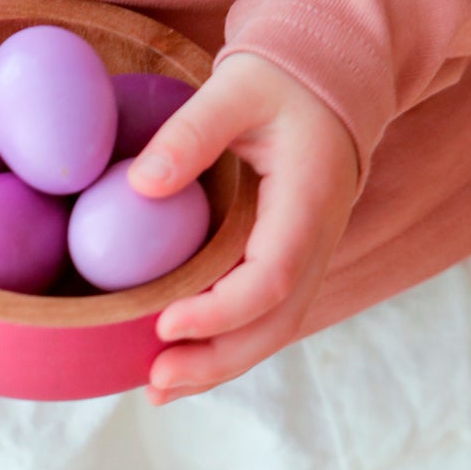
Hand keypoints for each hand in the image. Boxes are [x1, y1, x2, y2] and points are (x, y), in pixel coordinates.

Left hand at [128, 51, 359, 403]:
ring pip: (273, 331)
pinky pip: (266, 317)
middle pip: (277, 324)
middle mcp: (318, 242)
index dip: (221, 311)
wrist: (331, 81)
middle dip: (217, 360)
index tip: (164, 323)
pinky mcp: (292, 263)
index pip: (272, 276)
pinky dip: (226, 346)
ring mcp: (310, 258)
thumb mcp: (238, 88)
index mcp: (309, 203)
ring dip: (219, 366)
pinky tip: (181, 362)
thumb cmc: (283, 80)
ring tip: (159, 389)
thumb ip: (192, 132)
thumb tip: (139, 186)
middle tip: (155, 382)